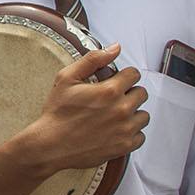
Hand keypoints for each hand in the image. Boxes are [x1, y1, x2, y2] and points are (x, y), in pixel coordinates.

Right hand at [14, 44, 146, 175]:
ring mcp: (124, 130)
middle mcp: (121, 110)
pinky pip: (140, 136)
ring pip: (143, 115)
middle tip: (113, 98)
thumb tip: (115, 48)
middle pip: (142, 94)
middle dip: (130, 92)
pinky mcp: (124, 146)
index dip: (124, 75)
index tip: (116, 81)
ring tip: (115, 115)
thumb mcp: (67, 78)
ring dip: (133, 113)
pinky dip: (131, 133)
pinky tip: (117, 130)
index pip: (134, 74)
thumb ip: (93, 60)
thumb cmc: (57, 113)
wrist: (51, 145)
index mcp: (110, 91)